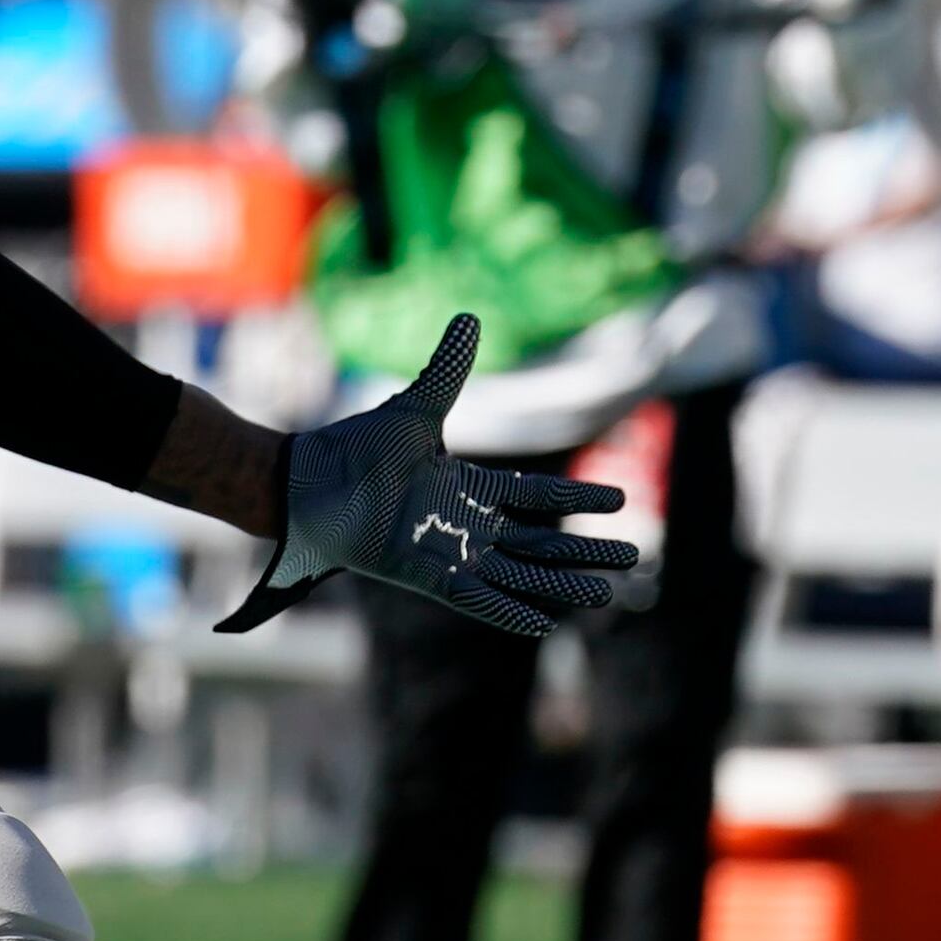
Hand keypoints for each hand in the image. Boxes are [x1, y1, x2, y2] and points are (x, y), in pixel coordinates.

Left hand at [219, 313, 638, 641]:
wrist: (307, 483)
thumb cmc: (354, 451)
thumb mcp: (416, 408)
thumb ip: (448, 369)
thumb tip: (470, 316)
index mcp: (465, 486)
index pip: (534, 494)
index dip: (574, 496)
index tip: (616, 500)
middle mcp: (462, 525)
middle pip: (538, 541)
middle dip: (584, 549)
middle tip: (633, 557)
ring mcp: (445, 553)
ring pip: (518, 573)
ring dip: (560, 584)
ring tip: (605, 595)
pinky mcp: (423, 575)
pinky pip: (475, 598)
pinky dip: (507, 611)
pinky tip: (544, 625)